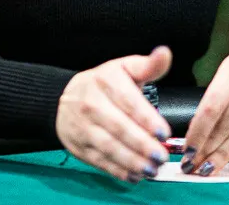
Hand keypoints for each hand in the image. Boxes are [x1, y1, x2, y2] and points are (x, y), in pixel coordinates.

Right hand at [56, 46, 172, 182]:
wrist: (64, 97)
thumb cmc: (104, 83)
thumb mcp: (125, 68)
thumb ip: (149, 65)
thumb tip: (165, 53)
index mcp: (106, 80)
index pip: (129, 102)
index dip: (147, 119)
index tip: (164, 133)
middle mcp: (92, 103)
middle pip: (119, 127)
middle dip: (142, 145)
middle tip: (161, 156)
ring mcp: (83, 126)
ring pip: (109, 146)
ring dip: (132, 161)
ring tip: (151, 169)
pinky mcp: (79, 145)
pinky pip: (99, 160)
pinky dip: (117, 170)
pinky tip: (134, 175)